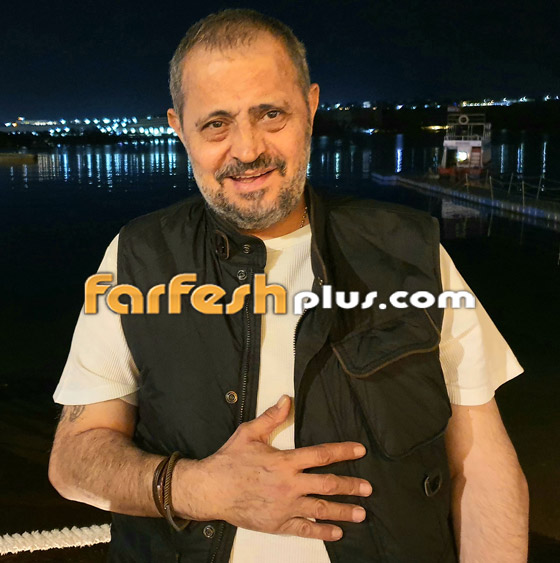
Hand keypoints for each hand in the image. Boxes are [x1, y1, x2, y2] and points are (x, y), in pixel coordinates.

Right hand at [174, 395, 371, 540]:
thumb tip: (287, 399)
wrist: (211, 490)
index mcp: (285, 461)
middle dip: (350, 486)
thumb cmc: (229, 460)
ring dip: (343, 511)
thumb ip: (271, 417)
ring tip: (361, 514)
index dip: (343, 451)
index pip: (321, 454)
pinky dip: (322, 532)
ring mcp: (285, 506)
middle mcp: (289, 484)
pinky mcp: (277, 523)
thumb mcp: (249, 432)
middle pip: (327, 485)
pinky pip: (304, 529)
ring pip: (320, 509)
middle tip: (368, 488)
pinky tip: (336, 533)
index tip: (360, 450)